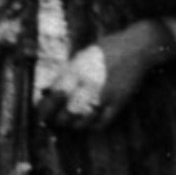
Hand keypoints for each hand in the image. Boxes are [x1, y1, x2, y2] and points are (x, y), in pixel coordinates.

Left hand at [40, 25, 162, 129]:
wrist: (135, 48)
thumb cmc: (104, 50)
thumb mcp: (78, 58)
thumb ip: (65, 75)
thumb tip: (48, 92)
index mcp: (75, 71)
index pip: (54, 96)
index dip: (44, 109)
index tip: (40, 114)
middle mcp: (88, 85)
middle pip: (67, 113)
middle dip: (58, 121)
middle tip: (54, 122)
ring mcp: (105, 95)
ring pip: (83, 121)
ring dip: (73, 125)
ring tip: (69, 124)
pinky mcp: (119, 102)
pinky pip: (102, 122)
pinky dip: (92, 126)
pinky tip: (88, 124)